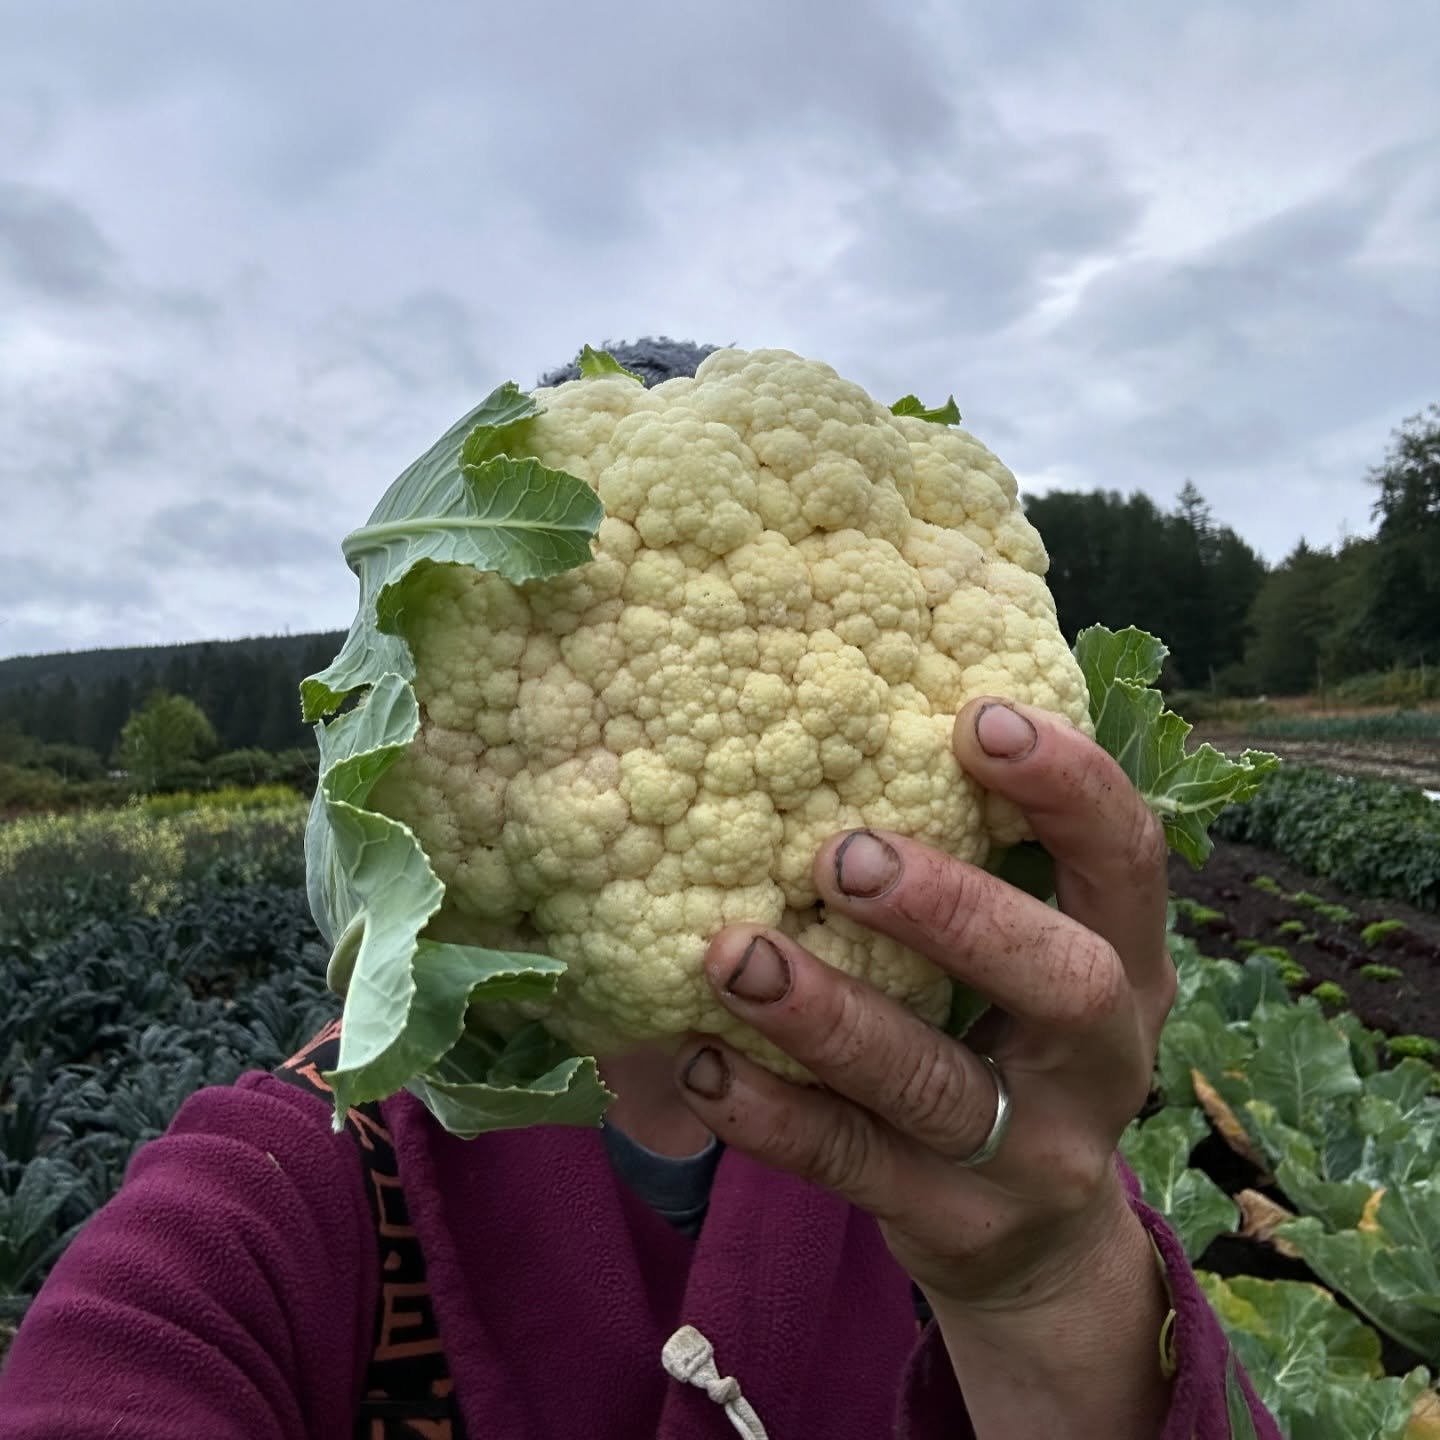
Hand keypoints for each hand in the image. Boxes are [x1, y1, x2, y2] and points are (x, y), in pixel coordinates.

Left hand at [673, 697, 1176, 1316]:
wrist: (1038, 1242)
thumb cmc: (1010, 1041)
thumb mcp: (1035, 956)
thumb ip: (990, 863)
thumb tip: (865, 708)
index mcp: (1129, 963)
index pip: (1130, 860)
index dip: (1070, 786)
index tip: (977, 718)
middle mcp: (1102, 1059)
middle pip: (1062, 980)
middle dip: (954, 910)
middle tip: (843, 855)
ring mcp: (1032, 1155)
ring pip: (935, 1084)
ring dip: (830, 1016)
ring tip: (734, 955)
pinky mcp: (952, 1225)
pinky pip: (852, 1165)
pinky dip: (770, 1115)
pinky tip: (699, 1059)